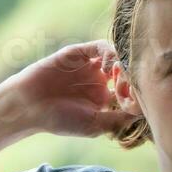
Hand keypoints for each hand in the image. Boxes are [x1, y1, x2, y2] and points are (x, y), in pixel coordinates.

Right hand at [0, 39, 139, 139]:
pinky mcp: (78, 53)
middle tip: (127, 89)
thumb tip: (142, 113)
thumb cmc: (58, 120)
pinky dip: (108, 53)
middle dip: (132, 79)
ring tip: (118, 78)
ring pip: (117, 56)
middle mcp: (99, 79)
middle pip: (127, 71)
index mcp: (104, 97)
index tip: (133, 105)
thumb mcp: (93, 125)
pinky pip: (99, 46)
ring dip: (123, 65)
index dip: (136, 96)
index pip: (131, 91)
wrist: (28, 107)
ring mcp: (89, 65)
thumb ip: (117, 119)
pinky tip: (106, 68)